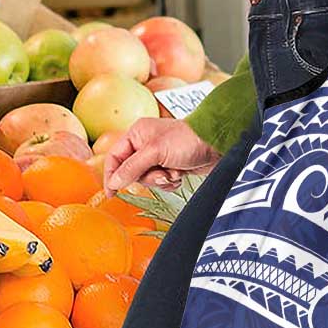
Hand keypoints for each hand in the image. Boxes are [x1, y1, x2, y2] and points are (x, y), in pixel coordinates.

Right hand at [103, 118, 219, 195]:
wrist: (216, 144)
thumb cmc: (187, 139)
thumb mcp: (155, 152)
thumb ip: (132, 167)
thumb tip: (114, 181)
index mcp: (137, 134)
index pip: (114, 157)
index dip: (111, 175)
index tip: (111, 193)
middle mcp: (145, 144)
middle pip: (131, 172)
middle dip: (147, 177)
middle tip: (161, 173)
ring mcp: (158, 156)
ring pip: (147, 179)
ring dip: (161, 180)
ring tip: (174, 172)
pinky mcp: (170, 166)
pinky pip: (161, 182)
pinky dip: (170, 182)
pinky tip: (180, 174)